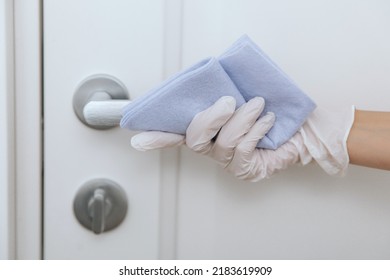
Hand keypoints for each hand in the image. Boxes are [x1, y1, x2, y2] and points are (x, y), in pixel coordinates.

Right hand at [131, 96, 302, 180]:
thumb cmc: (271, 109)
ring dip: (242, 119)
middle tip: (228, 101)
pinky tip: (267, 120)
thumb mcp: (245, 95)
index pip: (176, 133)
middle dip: (210, 119)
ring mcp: (228, 161)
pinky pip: (244, 150)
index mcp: (208, 129)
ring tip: (258, 106)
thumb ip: (225, 93)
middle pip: (195, 140)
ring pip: (223, 143)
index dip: (158, 137)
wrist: (304, 127)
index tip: (138, 140)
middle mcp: (213, 147)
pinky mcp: (246, 170)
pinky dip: (255, 131)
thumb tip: (215, 84)